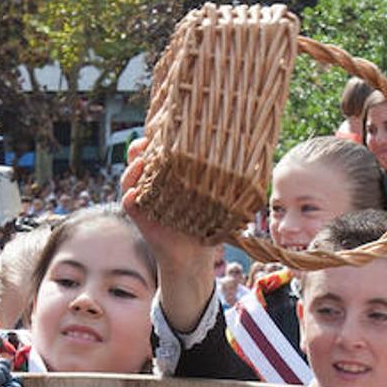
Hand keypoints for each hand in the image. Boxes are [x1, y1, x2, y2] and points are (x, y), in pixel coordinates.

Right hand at [119, 138, 222, 332]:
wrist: (195, 256)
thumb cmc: (208, 222)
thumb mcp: (217, 196)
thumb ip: (227, 177)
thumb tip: (257, 157)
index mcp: (170, 175)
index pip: (158, 150)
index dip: (157, 138)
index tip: (165, 129)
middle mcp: (154, 184)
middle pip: (138, 158)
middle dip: (140, 148)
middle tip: (147, 142)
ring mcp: (144, 200)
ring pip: (129, 178)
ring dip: (132, 168)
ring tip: (141, 163)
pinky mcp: (140, 217)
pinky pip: (129, 202)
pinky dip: (129, 196)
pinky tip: (135, 192)